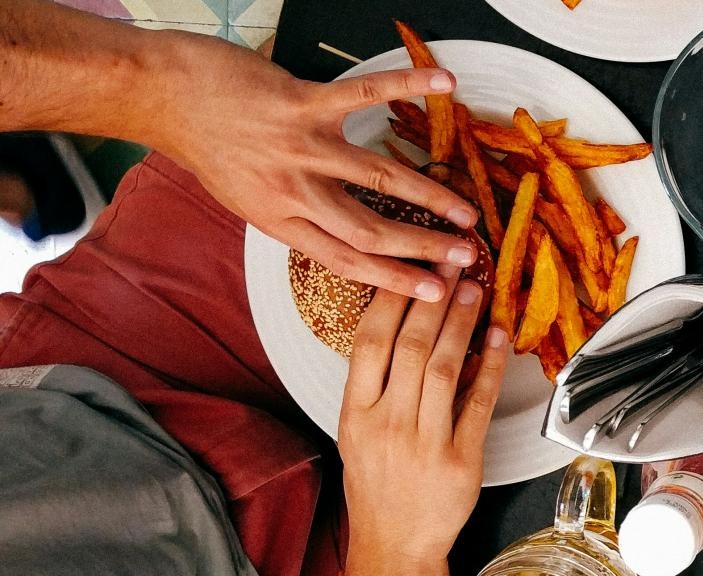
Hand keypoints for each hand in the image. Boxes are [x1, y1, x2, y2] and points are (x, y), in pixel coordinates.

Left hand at [146, 32, 478, 300]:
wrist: (164, 96)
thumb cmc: (206, 144)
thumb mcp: (245, 197)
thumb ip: (293, 213)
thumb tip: (339, 228)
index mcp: (279, 220)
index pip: (346, 260)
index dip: (395, 280)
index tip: (434, 292)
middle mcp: (293, 190)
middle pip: (370, 230)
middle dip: (424, 247)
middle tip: (467, 257)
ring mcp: (300, 146)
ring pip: (378, 178)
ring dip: (429, 195)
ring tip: (467, 211)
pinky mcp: (301, 103)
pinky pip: (364, 95)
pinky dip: (407, 85)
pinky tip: (444, 83)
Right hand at [339, 277, 506, 572]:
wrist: (394, 546)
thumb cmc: (377, 486)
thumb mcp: (358, 433)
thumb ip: (376, 385)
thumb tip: (406, 327)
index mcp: (355, 414)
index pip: (369, 342)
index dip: (392, 299)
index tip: (410, 266)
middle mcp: (387, 424)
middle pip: (411, 347)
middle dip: (433, 299)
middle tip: (452, 263)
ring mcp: (425, 442)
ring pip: (445, 368)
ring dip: (462, 324)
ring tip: (474, 290)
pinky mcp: (461, 460)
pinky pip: (479, 403)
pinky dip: (491, 367)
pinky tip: (499, 338)